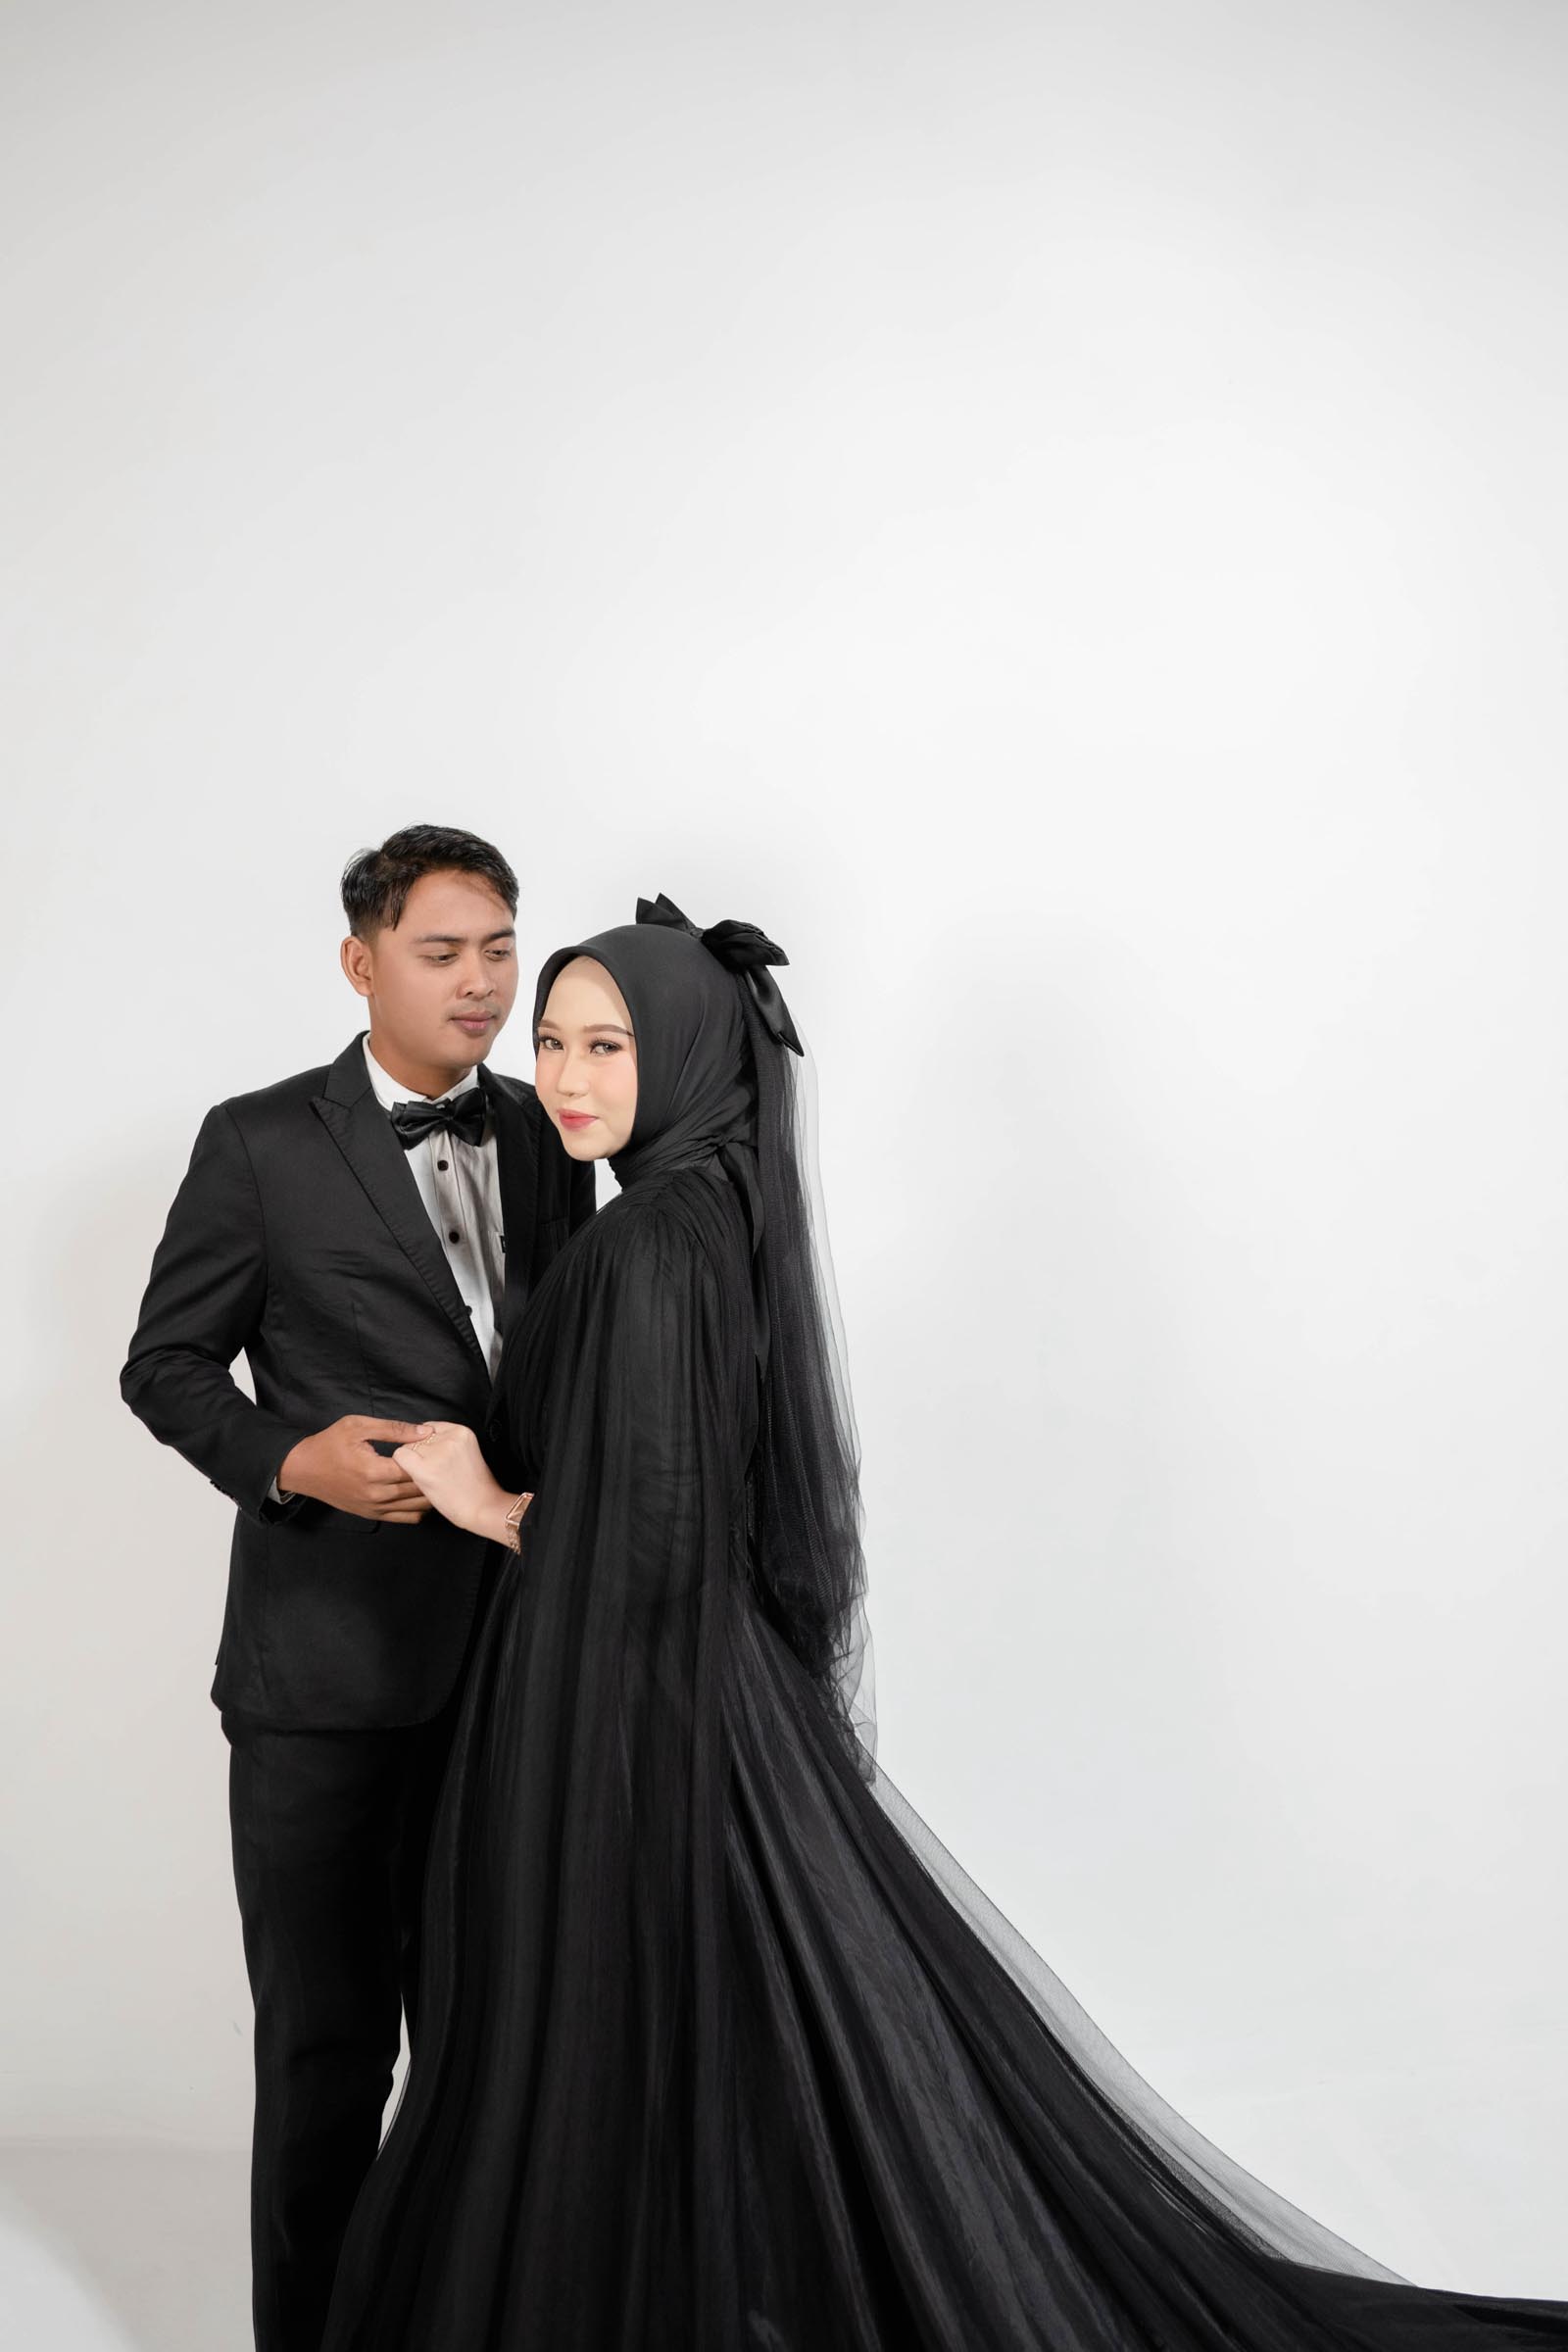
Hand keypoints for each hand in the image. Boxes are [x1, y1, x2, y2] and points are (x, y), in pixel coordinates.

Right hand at [277, 1416, 434, 1522]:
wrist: (304, 1469)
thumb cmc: (330, 1444)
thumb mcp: (358, 1426)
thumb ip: (394, 1429)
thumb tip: (425, 1431)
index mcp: (373, 1470)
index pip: (414, 1468)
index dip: (429, 1458)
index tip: (437, 1448)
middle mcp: (375, 1494)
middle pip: (417, 1489)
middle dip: (434, 1477)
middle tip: (445, 1464)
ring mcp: (373, 1508)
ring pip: (415, 1507)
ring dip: (429, 1495)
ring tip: (439, 1479)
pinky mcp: (371, 1515)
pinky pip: (404, 1519)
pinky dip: (418, 1509)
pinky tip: (423, 1495)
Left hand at [392, 1421, 508, 1537]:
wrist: (483, 1508)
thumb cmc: (475, 1487)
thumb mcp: (467, 1452)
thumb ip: (446, 1442)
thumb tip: (420, 1438)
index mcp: (462, 1431)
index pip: (429, 1428)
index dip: (429, 1445)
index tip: (438, 1460)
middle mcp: (449, 1437)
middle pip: (417, 1437)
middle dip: (421, 1454)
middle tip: (438, 1473)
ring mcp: (437, 1452)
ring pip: (408, 1447)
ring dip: (414, 1463)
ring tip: (434, 1478)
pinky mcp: (424, 1468)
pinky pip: (400, 1456)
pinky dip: (403, 1467)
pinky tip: (419, 1479)